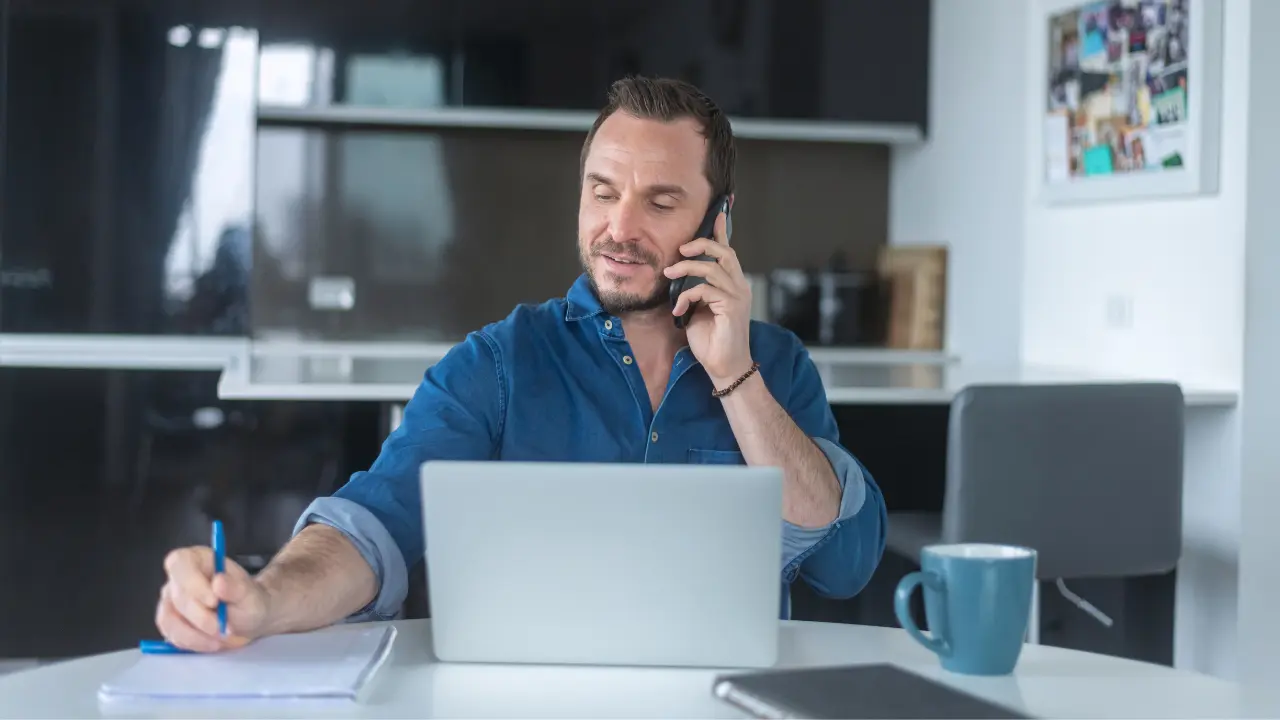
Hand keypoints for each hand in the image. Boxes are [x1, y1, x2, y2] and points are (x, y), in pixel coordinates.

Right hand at [156, 546, 269, 651]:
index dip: (192, 582)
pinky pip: (171, 634)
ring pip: (170, 618)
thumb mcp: (251, 595)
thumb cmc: (249, 601)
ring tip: (220, 637)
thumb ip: (236, 588)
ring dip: (195, 634)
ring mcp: (171, 600)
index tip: (213, 602)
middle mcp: (179, 578)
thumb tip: (219, 582)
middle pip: (177, 595)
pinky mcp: (169, 621)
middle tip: (222, 627)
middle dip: (200, 617)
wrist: (250, 619)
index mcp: (199, 559)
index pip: (180, 563)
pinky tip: (210, 642)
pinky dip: (192, 642)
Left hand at [663, 210, 753, 384]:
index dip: (721, 230)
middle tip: (679, 251)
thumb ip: (695, 290)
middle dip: (700, 245)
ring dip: (686, 269)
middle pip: (724, 252)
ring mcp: (738, 296)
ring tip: (670, 274)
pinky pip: (706, 290)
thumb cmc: (711, 341)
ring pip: (712, 268)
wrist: (724, 368)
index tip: (717, 212)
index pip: (728, 251)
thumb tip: (678, 274)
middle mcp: (739, 286)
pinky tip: (679, 309)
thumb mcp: (699, 309)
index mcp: (733, 284)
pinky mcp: (732, 307)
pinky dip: (687, 296)